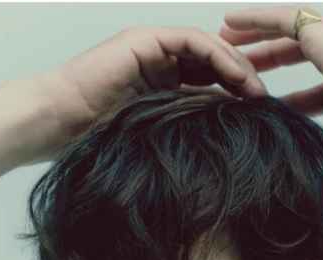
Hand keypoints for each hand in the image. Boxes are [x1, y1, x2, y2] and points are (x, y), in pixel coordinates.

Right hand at [27, 24, 268, 162]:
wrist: (56, 124)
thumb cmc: (94, 141)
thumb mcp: (151, 140)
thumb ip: (179, 135)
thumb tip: (214, 156)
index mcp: (159, 85)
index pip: (207, 83)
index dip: (235, 95)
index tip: (258, 118)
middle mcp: (158, 62)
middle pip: (213, 62)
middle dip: (243, 78)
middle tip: (267, 102)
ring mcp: (151, 48)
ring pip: (208, 47)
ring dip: (237, 65)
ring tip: (257, 92)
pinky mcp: (145, 41)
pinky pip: (191, 41)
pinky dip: (218, 55)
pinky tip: (237, 78)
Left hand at [219, 4, 322, 189]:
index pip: (318, 92)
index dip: (292, 100)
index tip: (268, 108)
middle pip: (297, 55)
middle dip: (266, 58)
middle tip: (235, 64)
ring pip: (287, 30)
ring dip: (255, 32)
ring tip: (224, 32)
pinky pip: (282, 19)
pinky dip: (255, 18)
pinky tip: (229, 21)